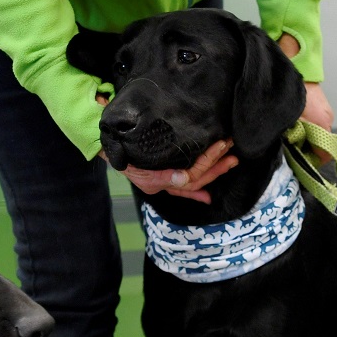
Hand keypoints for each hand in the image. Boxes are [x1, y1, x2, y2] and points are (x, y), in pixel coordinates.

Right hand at [97, 91, 236, 203]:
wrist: (103, 140)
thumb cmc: (118, 146)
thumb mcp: (135, 158)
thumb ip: (160, 174)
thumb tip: (184, 180)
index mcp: (155, 182)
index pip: (188, 176)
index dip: (206, 163)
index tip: (220, 149)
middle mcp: (161, 184)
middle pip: (194, 179)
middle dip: (215, 168)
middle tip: (233, 154)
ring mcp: (162, 180)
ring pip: (191, 179)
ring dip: (211, 171)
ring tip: (229, 162)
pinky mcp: (162, 174)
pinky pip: (181, 186)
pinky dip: (195, 190)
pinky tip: (207, 196)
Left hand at [277, 34, 335, 158]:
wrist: (295, 60)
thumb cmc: (290, 89)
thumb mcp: (285, 117)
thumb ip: (288, 137)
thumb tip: (286, 154)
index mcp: (322, 124)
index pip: (325, 155)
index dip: (311, 163)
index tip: (296, 164)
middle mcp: (328, 119)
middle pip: (320, 146)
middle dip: (304, 151)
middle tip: (286, 151)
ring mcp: (325, 112)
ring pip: (316, 135)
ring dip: (302, 139)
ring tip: (285, 136)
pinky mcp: (320, 106)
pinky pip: (313, 125)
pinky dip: (303, 129)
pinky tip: (290, 125)